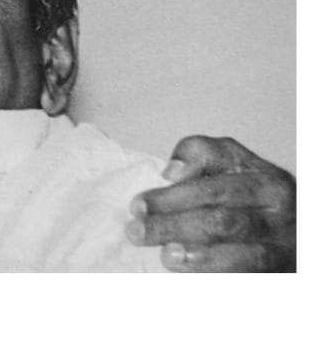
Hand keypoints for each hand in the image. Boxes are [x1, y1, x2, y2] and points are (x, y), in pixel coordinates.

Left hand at [128, 136, 294, 271]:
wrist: (294, 231)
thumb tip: (172, 170)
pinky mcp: (280, 274)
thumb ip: (201, 155)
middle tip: (138, 232)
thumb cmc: (252, 195)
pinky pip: (249, 278)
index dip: (174, 193)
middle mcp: (278, 213)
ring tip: (166, 256)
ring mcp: (282, 247)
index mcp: (264, 179)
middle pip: (221, 220)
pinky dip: (218, 277)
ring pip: (241, 255)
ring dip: (199, 257)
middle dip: (174, 225)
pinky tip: (190, 275)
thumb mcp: (233, 165)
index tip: (139, 205)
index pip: (215, 186)